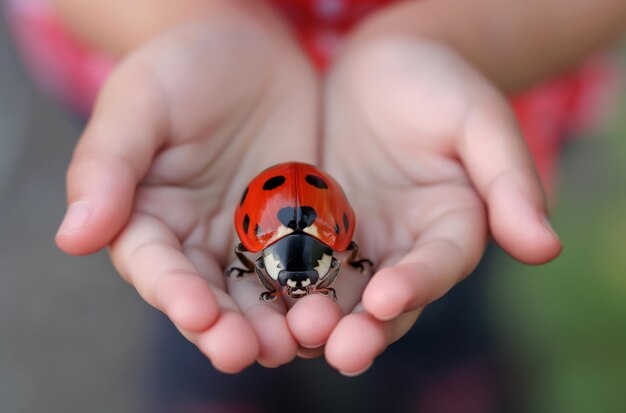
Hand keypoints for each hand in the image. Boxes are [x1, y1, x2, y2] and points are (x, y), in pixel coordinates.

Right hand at [55, 7, 319, 372]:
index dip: (173, 293)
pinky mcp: (296, 231)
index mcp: (147, 221)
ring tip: (298, 341)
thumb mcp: (139, 103)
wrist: (247, 49)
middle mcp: (197, 243)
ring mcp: (250, 240)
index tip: (196, 313)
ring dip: (277, 324)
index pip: (155, 267)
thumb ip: (107, 166)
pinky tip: (336, 309)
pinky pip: (309, 266)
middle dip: (227, 328)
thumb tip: (72, 237)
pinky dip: (320, 290)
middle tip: (245, 351)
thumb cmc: (181, 68)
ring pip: (261, 295)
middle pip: (209, 298)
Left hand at [292, 37, 561, 374]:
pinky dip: (286, 287)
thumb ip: (509, 179)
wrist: (384, 68)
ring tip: (296, 338)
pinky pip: (301, 264)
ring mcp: (360, 244)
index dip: (417, 283)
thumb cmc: (440, 85)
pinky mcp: (318, 232)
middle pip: (389, 299)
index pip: (439, 265)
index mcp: (453, 228)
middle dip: (366, 328)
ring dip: (321, 321)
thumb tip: (546, 247)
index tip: (388, 300)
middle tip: (341, 351)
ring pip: (341, 294)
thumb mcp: (479, 119)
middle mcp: (406, 249)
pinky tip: (263, 305)